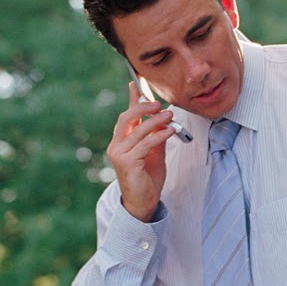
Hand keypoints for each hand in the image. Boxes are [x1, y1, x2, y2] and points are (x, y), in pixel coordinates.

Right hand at [108, 81, 175, 222]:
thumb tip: (162, 118)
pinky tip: (169, 131)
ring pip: (138, 130)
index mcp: (121, 141)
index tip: (138, 83)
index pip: (127, 115)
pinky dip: (159, 135)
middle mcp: (116, 145)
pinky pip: (145, 144)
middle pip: (127, 117)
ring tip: (170, 116)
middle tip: (160, 104)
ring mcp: (119, 154)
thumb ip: (155, 135)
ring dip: (156, 121)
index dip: (132, 98)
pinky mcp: (127, 163)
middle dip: (143, 106)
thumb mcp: (154, 152)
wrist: (143, 203)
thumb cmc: (148, 178)